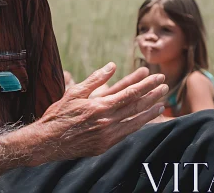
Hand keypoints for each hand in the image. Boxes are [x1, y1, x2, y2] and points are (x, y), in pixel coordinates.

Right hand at [30, 62, 167, 162]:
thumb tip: (112, 66)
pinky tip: (145, 120)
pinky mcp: (105, 146)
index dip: (146, 84)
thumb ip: (95, 79)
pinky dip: (138, 125)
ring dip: (150, 112)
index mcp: (100, 106)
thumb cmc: (59, 114)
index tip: (157, 77)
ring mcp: (107, 136)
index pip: (130, 93)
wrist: (48, 141)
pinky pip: (126, 133)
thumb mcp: (74, 92)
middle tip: (165, 86)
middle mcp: (107, 122)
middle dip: (152, 95)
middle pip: (136, 106)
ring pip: (135, 122)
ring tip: (162, 104)